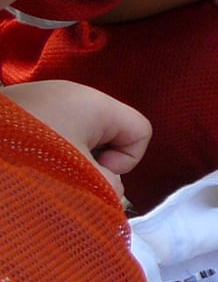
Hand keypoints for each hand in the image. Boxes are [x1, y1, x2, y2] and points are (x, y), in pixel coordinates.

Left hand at [3, 80, 150, 196]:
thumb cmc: (30, 158)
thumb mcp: (80, 179)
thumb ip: (109, 187)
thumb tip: (105, 188)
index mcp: (92, 103)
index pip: (139, 131)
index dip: (126, 161)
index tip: (95, 173)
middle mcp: (68, 93)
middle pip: (108, 134)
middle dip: (94, 163)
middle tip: (67, 178)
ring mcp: (38, 99)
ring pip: (77, 137)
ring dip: (67, 161)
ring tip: (41, 175)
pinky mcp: (14, 112)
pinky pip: (48, 134)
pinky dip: (43, 153)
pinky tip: (23, 166)